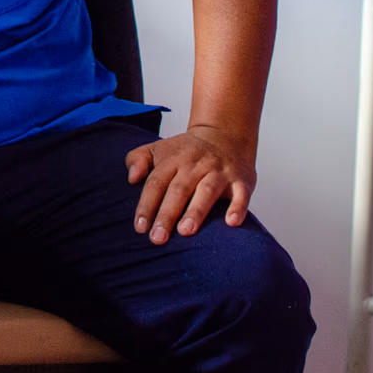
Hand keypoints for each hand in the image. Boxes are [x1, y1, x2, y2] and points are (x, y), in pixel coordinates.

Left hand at [124, 125, 256, 243]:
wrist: (224, 135)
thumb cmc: (185, 151)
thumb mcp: (157, 149)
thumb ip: (137, 159)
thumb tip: (131, 178)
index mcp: (173, 159)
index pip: (156, 183)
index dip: (147, 205)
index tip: (140, 227)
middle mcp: (196, 165)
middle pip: (179, 190)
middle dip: (167, 214)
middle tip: (158, 238)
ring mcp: (219, 172)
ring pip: (207, 190)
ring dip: (196, 211)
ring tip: (185, 231)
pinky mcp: (241, 181)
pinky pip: (241, 194)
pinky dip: (238, 207)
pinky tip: (231, 223)